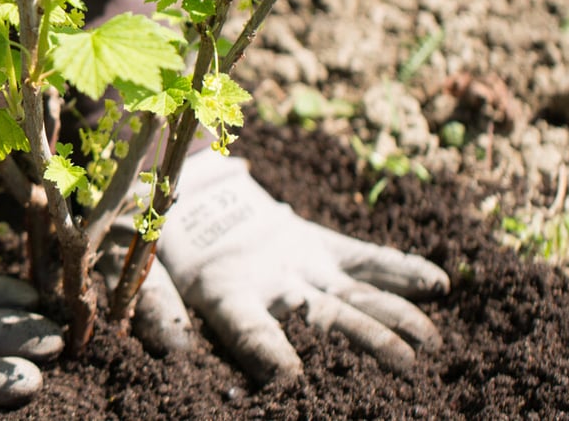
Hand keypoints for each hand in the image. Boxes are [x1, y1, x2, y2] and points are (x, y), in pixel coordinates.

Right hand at [120, 151, 448, 382]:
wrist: (178, 190)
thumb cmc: (145, 228)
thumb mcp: (131, 253)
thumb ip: (151, 296)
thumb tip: (171, 347)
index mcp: (219, 296)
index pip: (246, 328)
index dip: (266, 351)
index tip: (290, 377)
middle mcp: (267, 291)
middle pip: (319, 321)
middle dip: (362, 343)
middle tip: (404, 368)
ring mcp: (297, 269)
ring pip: (349, 297)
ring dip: (390, 316)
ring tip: (430, 340)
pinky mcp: (315, 246)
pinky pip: (362, 259)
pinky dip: (398, 270)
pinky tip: (437, 284)